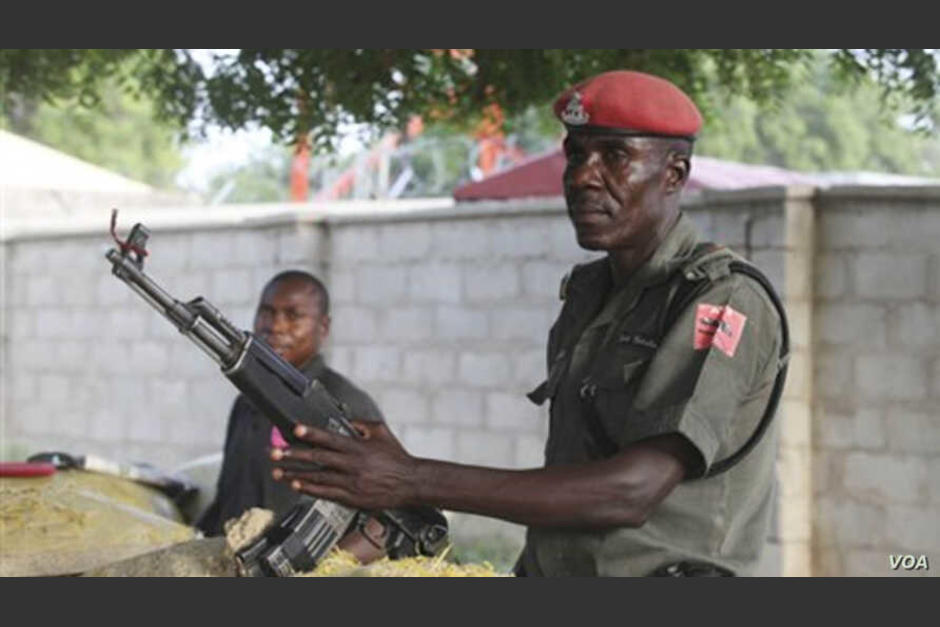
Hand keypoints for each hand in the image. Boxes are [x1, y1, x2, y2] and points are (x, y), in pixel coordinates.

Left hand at [270, 420, 417, 510]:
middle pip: (317, 458)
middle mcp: (352, 464)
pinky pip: (325, 493)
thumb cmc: (396, 457)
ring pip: (317, 477)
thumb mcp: (381, 432)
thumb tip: (346, 419)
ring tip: (278, 471)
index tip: (295, 429)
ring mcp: (350, 482)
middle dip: (294, 454)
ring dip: (295, 473)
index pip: (330, 438)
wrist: (410, 483)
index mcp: (358, 447)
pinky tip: (296, 485)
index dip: (311, 433)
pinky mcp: (351, 498)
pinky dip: (309, 489)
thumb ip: (362, 424)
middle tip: (275, 452)